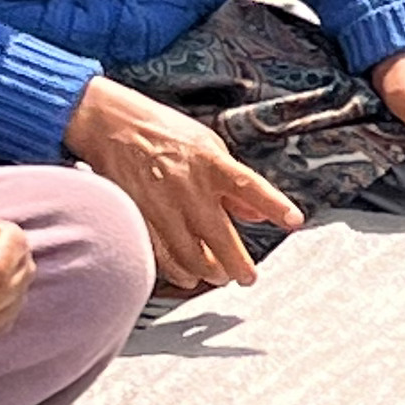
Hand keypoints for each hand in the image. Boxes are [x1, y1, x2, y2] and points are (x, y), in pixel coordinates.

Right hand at [65, 76, 298, 294]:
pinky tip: (189, 274)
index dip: (274, 204)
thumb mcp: (208, 146)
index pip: (250, 186)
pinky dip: (179, 271)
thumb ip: (234, 183)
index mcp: (211, 163)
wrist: (111, 126)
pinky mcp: (140, 219)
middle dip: (238, 266)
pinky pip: (163, 256)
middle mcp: (188, 187)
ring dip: (210, 273)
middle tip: (247, 277)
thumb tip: (258, 213)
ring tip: (219, 276)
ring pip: (191, 256)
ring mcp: (162, 206)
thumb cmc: (164, 133)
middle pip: (220, 238)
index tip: (294, 221)